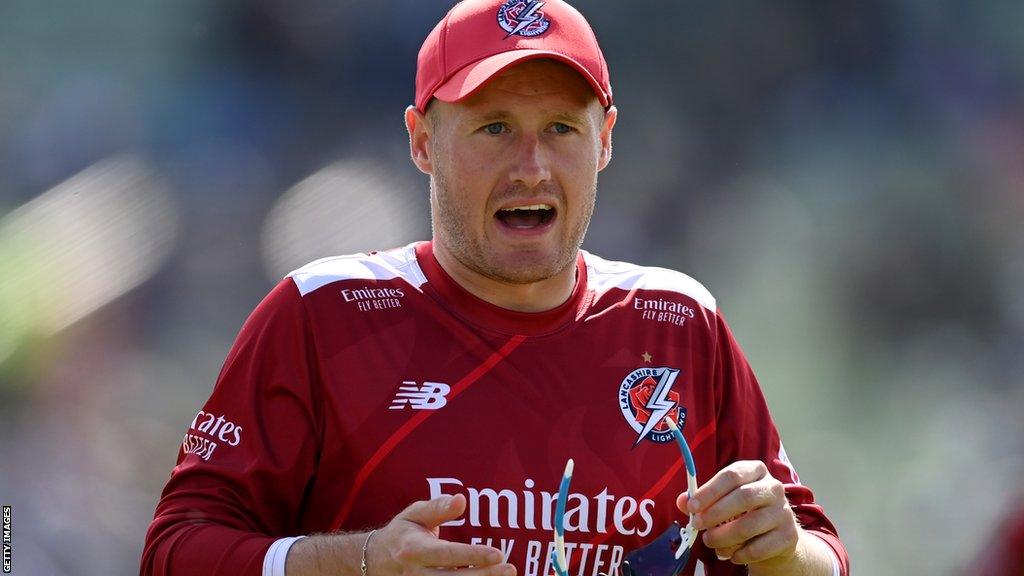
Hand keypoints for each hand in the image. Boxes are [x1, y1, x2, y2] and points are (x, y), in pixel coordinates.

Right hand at [371, 495, 514, 575]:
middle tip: (509, 569)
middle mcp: (416, 573)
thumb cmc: (403, 532)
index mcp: (413, 549)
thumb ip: (438, 508)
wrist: (376, 559)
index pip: (446, 554)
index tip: (498, 554)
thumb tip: (461, 500)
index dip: (472, 555)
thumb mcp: (415, 514)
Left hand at [676, 461, 797, 568]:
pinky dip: (740, 554)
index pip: (732, 475)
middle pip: (743, 497)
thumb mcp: (724, 500)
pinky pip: (759, 547)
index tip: (691, 506)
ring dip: (724, 536)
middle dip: (715, 513)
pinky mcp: (788, 536)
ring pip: (750, 525)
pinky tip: (731, 555)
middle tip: (697, 525)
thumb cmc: (744, 512)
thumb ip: (703, 500)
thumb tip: (682, 501)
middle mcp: (774, 488)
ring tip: (710, 541)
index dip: (710, 490)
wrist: (776, 536)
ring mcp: (784, 512)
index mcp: (756, 471)